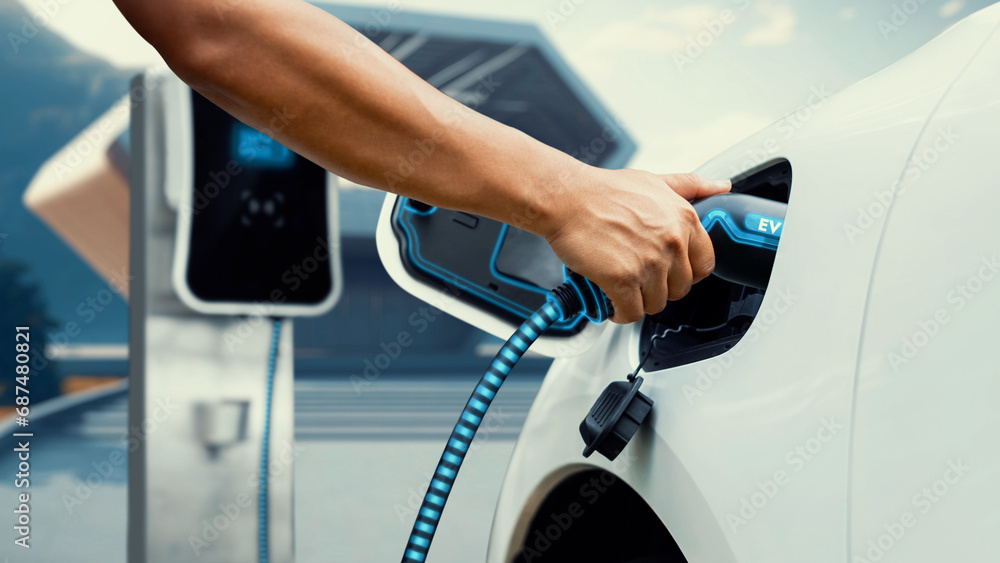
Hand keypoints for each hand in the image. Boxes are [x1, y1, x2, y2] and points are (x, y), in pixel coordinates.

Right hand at [543, 170, 730, 323]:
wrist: (567, 198)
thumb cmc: (604, 191)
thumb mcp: (655, 181)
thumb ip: (691, 186)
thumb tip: (721, 187)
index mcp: (684, 220)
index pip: (705, 265)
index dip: (686, 273)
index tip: (670, 272)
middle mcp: (671, 242)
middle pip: (680, 289)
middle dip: (660, 288)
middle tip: (639, 278)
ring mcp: (648, 263)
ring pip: (656, 303)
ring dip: (638, 300)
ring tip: (622, 288)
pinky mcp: (622, 279)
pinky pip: (631, 313)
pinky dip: (619, 312)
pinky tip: (610, 300)